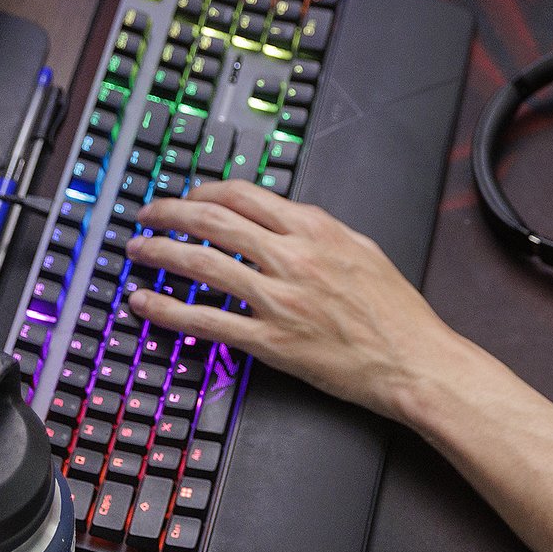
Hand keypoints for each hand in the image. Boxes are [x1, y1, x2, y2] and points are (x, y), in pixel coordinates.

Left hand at [123, 183, 467, 421]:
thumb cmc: (396, 313)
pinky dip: (169, 310)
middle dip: (170, 213)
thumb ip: (319, 232)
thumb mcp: (362, 250)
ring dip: (160, 253)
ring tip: (137, 249)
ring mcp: (279, 300)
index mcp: (316, 229)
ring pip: (202, 264)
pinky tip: (146, 303)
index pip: (245, 195)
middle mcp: (293, 257)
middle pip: (214, 221)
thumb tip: (284, 221)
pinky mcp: (271, 342)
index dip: (205, 190)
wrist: (414, 361)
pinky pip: (206, 322)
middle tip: (147, 215)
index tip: (188, 195)